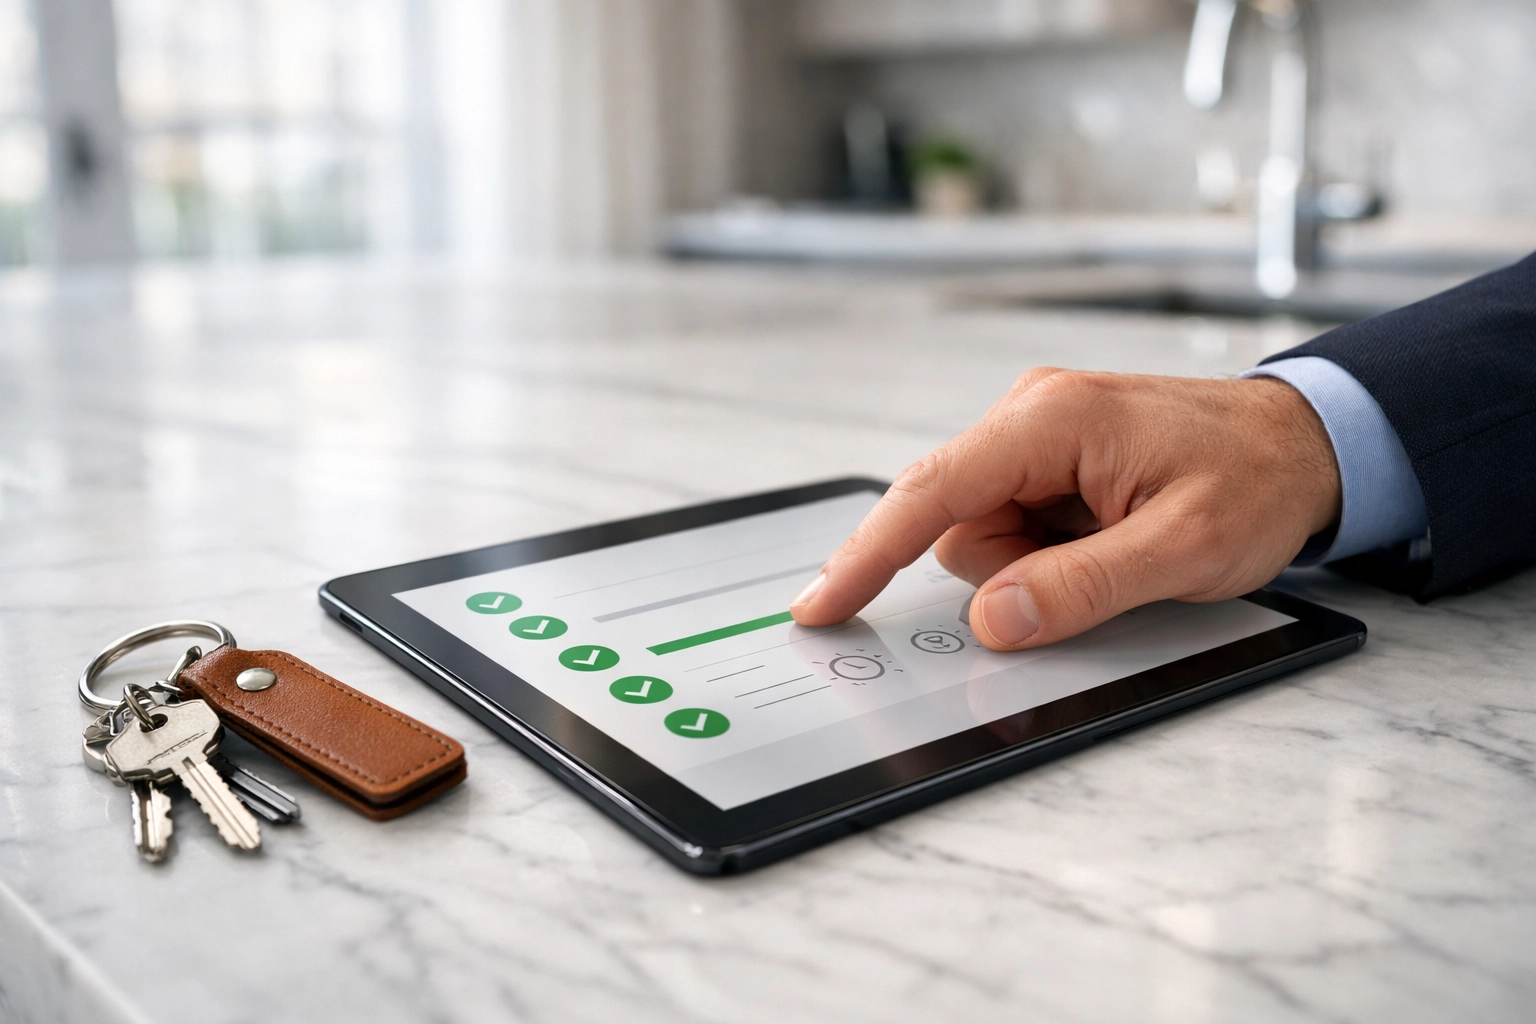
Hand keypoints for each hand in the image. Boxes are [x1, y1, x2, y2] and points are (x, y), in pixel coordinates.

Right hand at [790, 369, 1340, 650]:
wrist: (1312, 441)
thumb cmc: (1257, 480)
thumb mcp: (1183, 550)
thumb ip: (1082, 587)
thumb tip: (994, 621)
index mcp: (1052, 420)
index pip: (932, 493)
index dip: (869, 554)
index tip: (823, 604)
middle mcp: (1031, 414)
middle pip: (954, 520)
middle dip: (1008, 568)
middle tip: (1100, 567)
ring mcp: (1038, 432)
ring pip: (981, 530)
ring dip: (1032, 563)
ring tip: (1115, 546)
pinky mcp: (1050, 455)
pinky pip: (1012, 523)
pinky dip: (1046, 550)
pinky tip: (1105, 537)